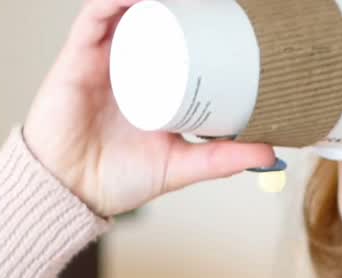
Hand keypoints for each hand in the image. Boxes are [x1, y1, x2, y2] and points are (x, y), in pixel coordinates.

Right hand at [23, 0, 275, 216]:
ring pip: (127, 10)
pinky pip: (94, 16)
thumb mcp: (181, 166)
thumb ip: (222, 160)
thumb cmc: (117, 180)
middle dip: (181, 5)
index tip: (227, 17)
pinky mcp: (77, 57)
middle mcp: (126, 64)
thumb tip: (270, 153)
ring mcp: (102, 58)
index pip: (175, 40)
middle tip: (211, 1)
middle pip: (154, 19)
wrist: (71, 194)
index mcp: (149, 82)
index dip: (197, 23)